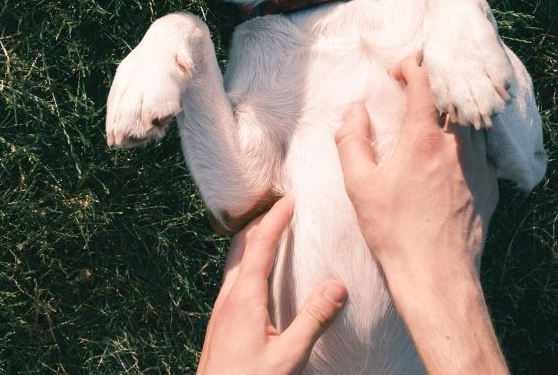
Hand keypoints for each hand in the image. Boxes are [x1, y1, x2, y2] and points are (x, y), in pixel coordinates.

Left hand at [197, 196, 347, 374]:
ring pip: (235, 260)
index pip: (260, 244)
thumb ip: (312, 321)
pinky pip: (234, 277)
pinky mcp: (220, 322)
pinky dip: (248, 260)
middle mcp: (229, 297)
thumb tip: (337, 285)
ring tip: (275, 231)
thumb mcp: (288, 357)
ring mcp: (221, 309)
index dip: (276, 218)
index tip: (291, 199)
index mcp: (244, 298)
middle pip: (243, 244)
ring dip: (253, 240)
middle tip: (285, 208)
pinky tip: (261, 274)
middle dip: (263, 221)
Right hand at [335, 56, 498, 279]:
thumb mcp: (359, 185)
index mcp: (424, 138)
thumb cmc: (394, 231)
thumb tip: (354, 110)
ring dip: (453, 105)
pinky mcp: (491, 182)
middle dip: (435, 79)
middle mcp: (458, 144)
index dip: (411, 65)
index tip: (397, 73)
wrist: (437, 274)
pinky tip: (453, 146)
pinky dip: (469, 133)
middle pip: (454, 92)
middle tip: (417, 85)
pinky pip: (484, 144)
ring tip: (436, 111)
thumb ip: (351, 140)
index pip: (425, 80)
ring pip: (472, 115)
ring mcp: (479, 163)